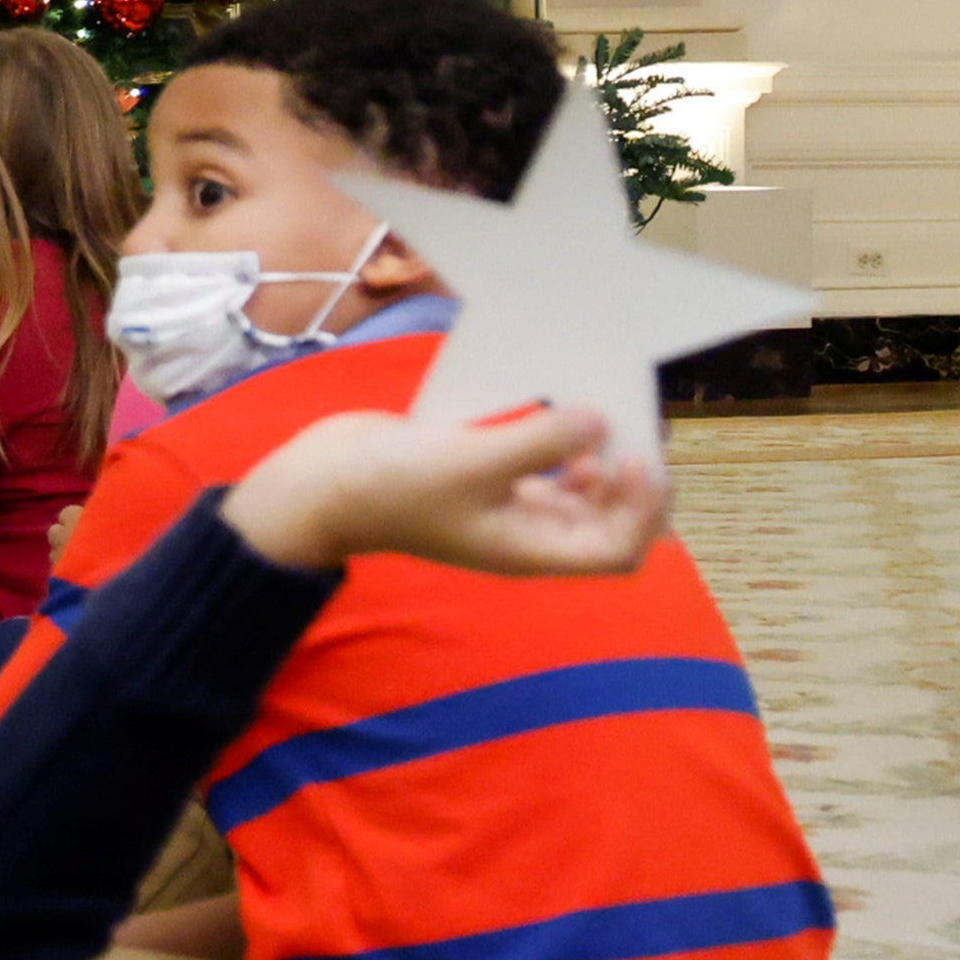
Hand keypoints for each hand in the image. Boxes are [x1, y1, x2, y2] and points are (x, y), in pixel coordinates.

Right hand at [220, 404, 664, 581]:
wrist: (320, 485)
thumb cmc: (393, 487)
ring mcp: (505, 503)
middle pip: (608, 521)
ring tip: (596, 412)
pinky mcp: (484, 473)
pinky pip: (543, 463)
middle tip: (631, 427)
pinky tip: (553, 408)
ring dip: (599, 457)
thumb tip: (600, 419)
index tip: (632, 457)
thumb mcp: (472, 463)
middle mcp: (526, 532)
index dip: (640, 510)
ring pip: (581, 491)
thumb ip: (541, 441)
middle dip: (630, 480)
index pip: (617, 550)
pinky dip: (560, 442)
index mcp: (530, 548)